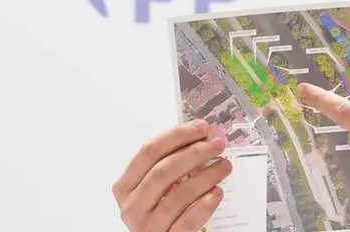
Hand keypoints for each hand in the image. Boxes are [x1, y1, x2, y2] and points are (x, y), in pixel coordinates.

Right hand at [112, 120, 232, 231]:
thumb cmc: (160, 209)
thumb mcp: (156, 185)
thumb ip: (172, 161)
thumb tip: (203, 136)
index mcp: (126, 185)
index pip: (149, 151)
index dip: (177, 135)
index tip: (201, 128)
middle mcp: (132, 206)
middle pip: (164, 170)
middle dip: (195, 153)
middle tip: (217, 145)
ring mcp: (147, 226)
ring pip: (179, 194)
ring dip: (206, 175)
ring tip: (224, 166)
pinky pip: (188, 220)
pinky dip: (205, 203)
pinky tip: (217, 192)